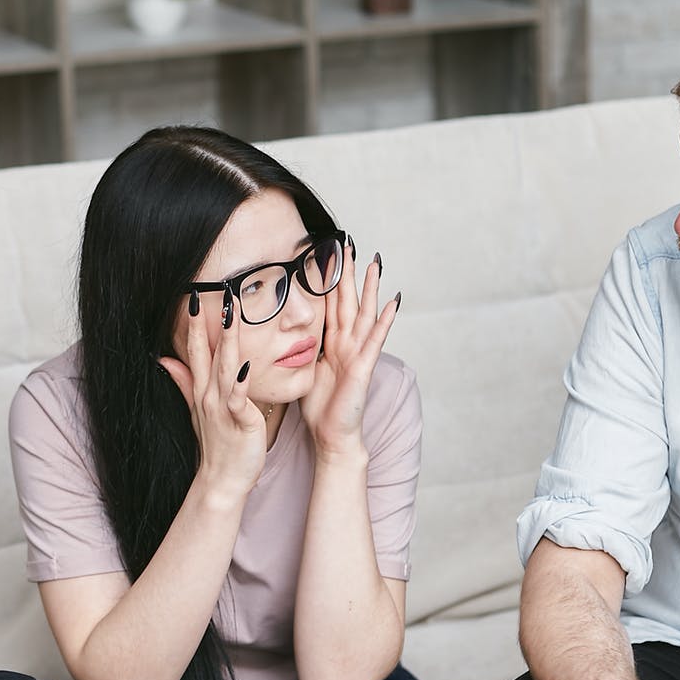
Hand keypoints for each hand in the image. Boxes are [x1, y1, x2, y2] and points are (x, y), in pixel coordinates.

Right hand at [159, 290, 265, 498]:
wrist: (222, 481)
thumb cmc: (217, 445)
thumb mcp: (197, 409)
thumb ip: (183, 382)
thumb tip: (163, 358)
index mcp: (202, 390)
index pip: (196, 350)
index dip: (194, 323)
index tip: (196, 295)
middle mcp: (210, 394)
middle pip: (210, 352)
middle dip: (212, 323)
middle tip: (218, 291)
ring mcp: (223, 407)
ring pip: (226, 367)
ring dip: (228, 341)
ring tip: (232, 315)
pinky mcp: (240, 421)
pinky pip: (239, 399)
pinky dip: (242, 383)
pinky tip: (248, 366)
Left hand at [301, 239, 398, 457]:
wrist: (331, 436)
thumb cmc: (319, 408)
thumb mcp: (304, 370)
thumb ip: (301, 349)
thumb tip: (286, 333)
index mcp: (330, 343)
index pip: (329, 304)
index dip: (328, 279)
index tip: (326, 252)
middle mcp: (346, 344)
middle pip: (347, 301)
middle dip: (348, 273)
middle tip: (349, 243)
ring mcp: (357, 354)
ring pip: (364, 313)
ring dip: (370, 288)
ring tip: (375, 262)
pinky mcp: (363, 368)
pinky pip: (375, 340)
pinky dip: (384, 320)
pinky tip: (392, 301)